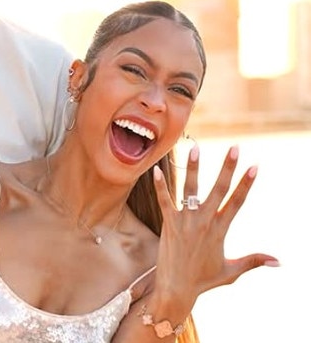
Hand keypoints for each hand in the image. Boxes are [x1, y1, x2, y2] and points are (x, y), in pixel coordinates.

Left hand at [152, 144, 278, 305]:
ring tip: (195, 147)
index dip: (246, 184)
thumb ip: (253, 261)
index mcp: (221, 230)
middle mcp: (205, 222)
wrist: (177, 288)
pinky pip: (164, 201)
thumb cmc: (204, 279)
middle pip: (218, 190)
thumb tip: (279, 261)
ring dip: (193, 168)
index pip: (237, 202)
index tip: (254, 166)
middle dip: (227, 168)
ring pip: (190, 189)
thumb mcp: (232, 270)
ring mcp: (186, 221)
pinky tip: (156, 169)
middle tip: (234, 148)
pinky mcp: (169, 223)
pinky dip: (160, 186)